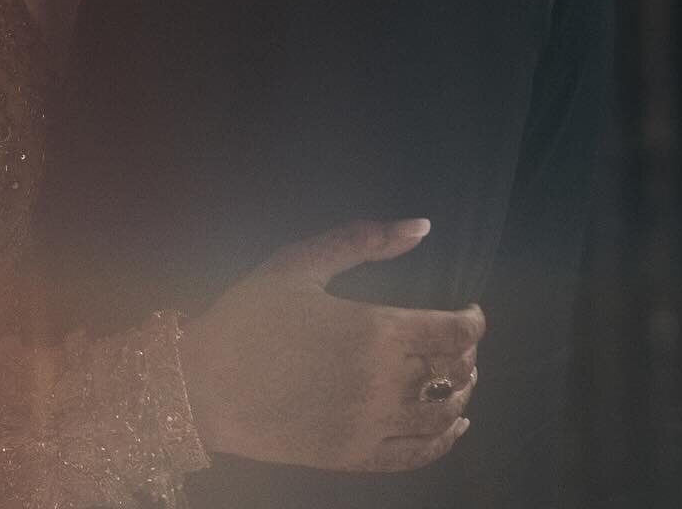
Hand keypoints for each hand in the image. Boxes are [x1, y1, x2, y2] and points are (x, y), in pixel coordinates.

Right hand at [178, 219, 482, 472]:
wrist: (208, 383)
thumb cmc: (251, 316)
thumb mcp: (298, 264)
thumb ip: (361, 241)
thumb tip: (421, 225)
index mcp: (374, 330)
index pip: (454, 332)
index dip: (473, 321)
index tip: (470, 310)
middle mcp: (384, 382)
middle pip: (455, 372)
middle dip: (466, 354)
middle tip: (458, 340)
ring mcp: (373, 425)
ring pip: (443, 415)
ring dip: (460, 394)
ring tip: (457, 378)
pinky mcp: (358, 456)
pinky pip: (418, 453)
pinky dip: (443, 440)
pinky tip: (449, 426)